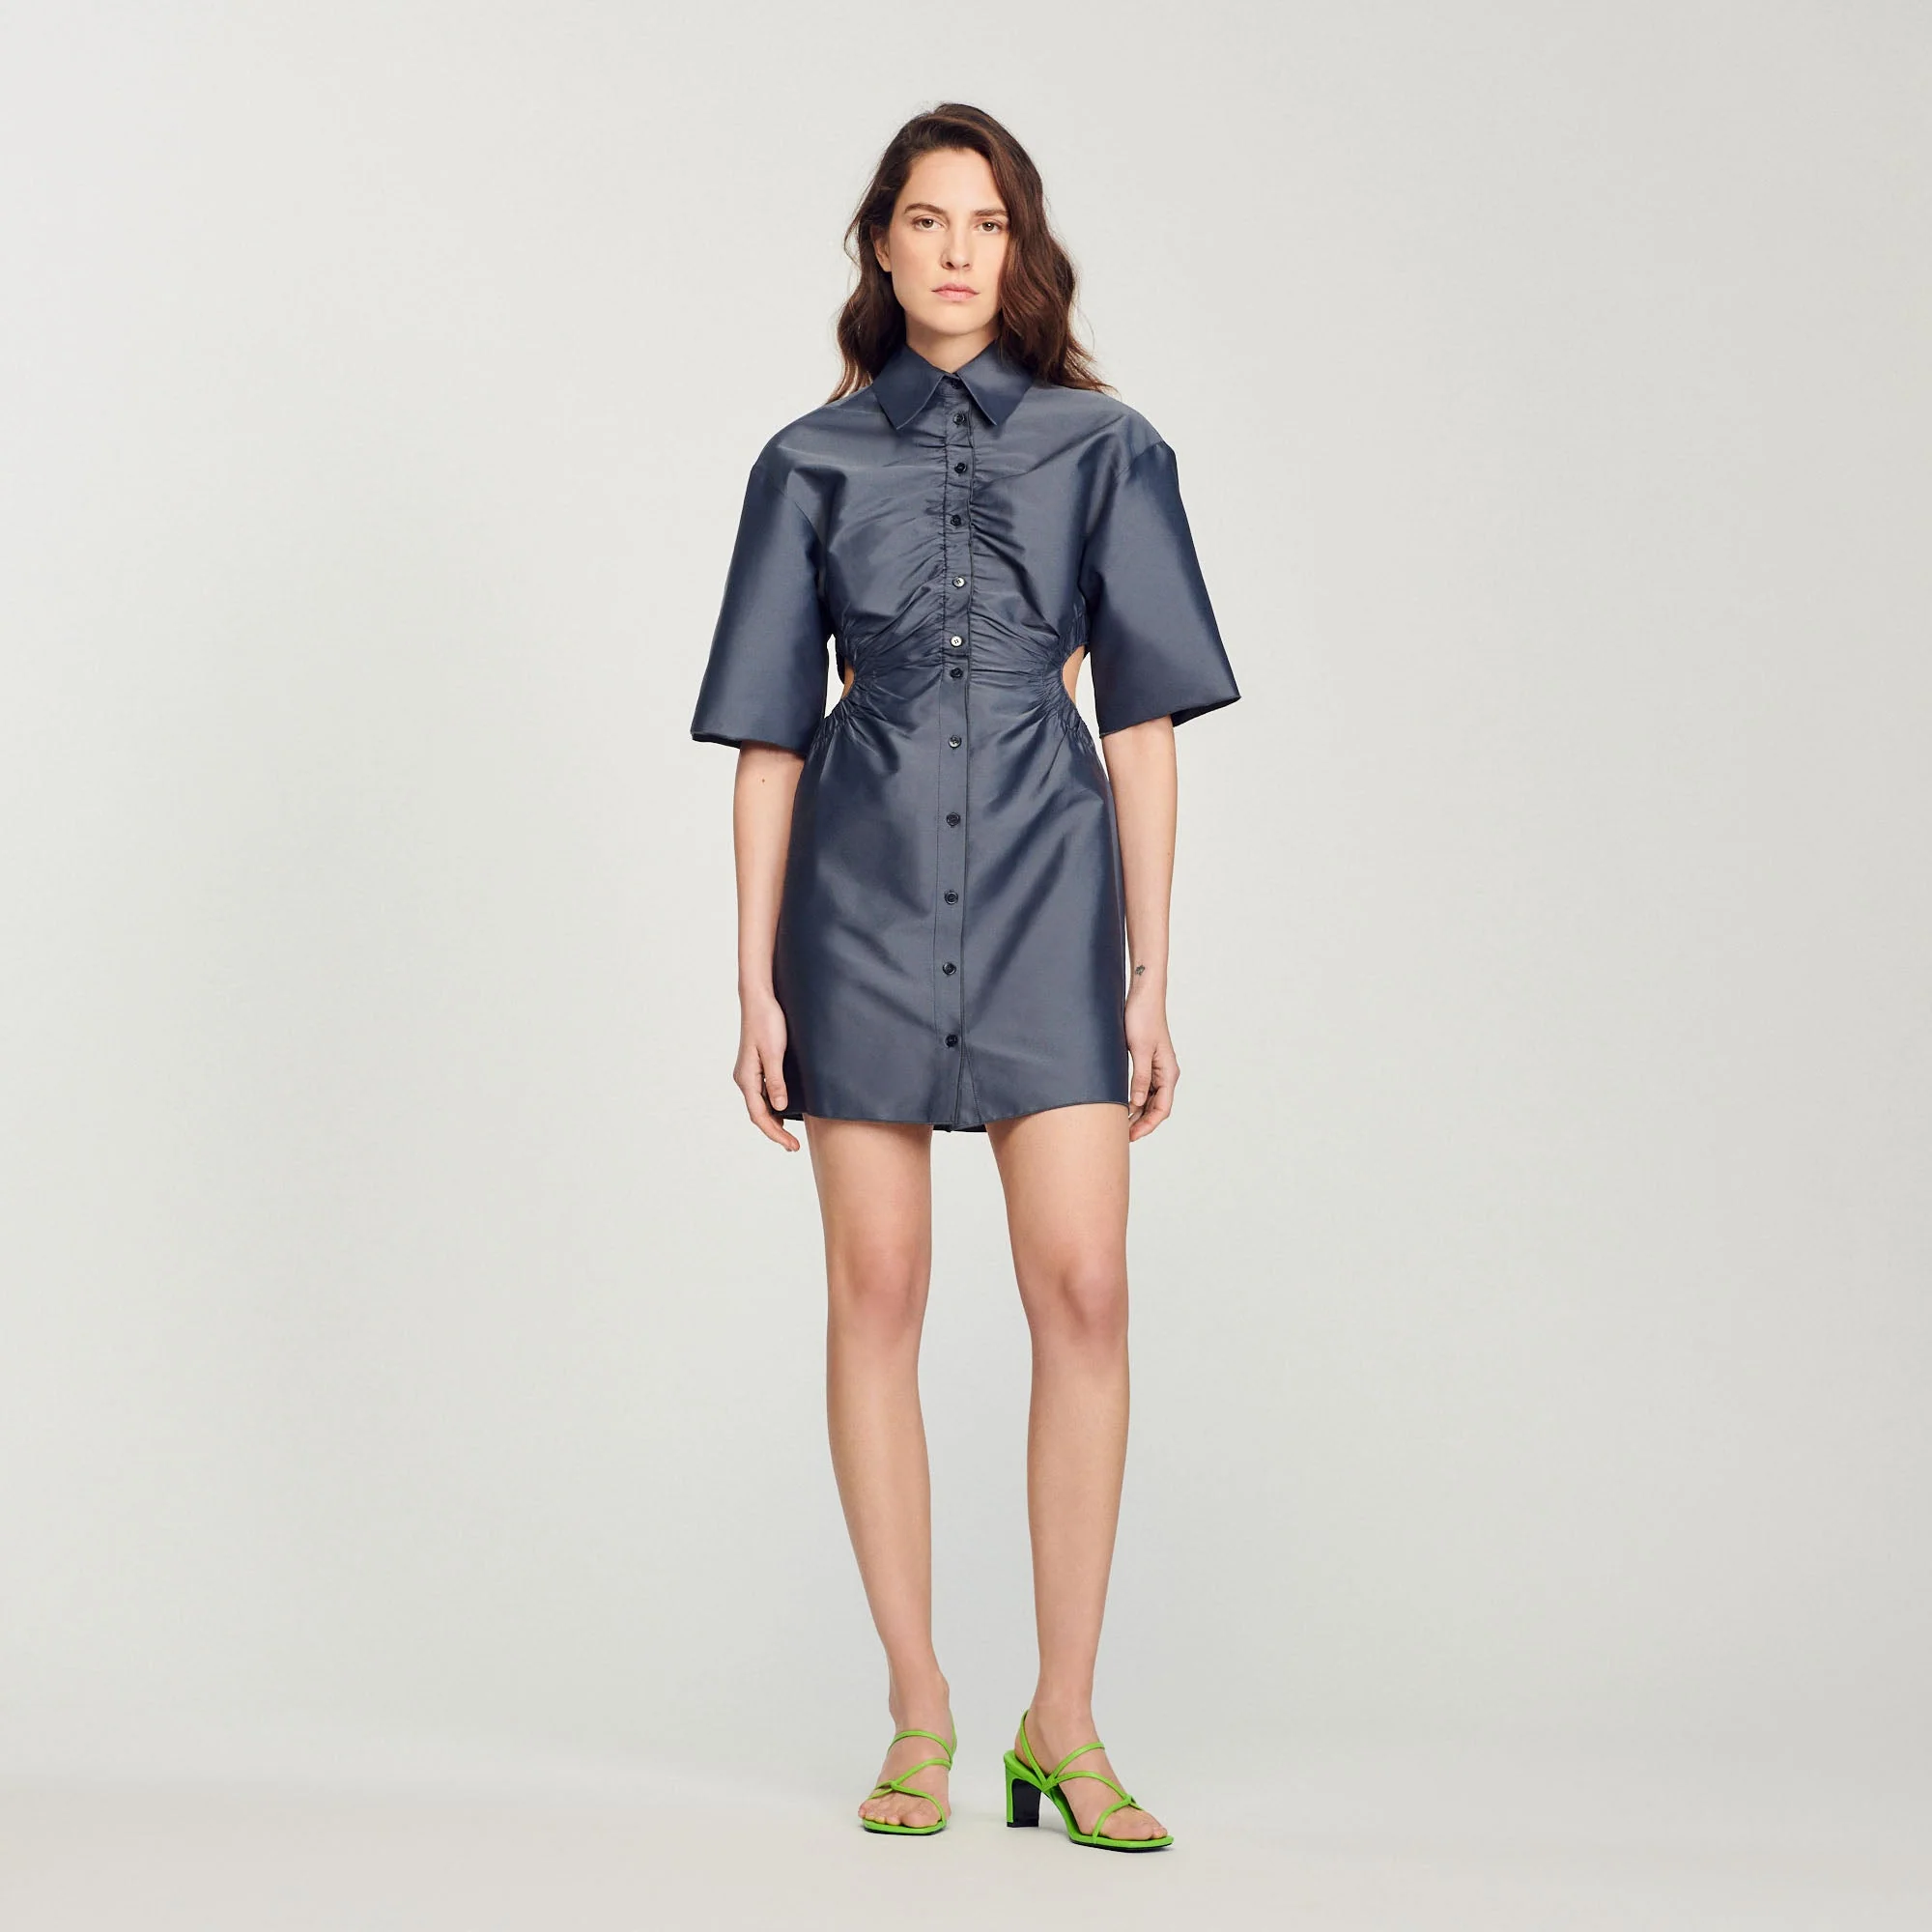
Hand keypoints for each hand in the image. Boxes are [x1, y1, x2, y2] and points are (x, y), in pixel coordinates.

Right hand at [735, 992, 800, 1150]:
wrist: (760, 999)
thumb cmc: (767, 1021)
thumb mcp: (774, 1052)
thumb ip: (776, 1081)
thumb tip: (779, 1108)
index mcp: (746, 1078)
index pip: (760, 1115)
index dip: (775, 1134)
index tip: (792, 1146)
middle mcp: (744, 1079)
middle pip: (758, 1114)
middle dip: (775, 1132)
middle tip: (794, 1146)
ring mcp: (749, 1073)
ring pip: (760, 1105)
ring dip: (773, 1122)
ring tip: (789, 1136)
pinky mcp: (756, 1066)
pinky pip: (762, 1094)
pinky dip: (772, 1107)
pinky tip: (783, 1111)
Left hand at [1124, 987, 1177, 1139]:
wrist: (1144, 995)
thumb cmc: (1143, 1017)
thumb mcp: (1139, 1050)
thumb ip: (1140, 1078)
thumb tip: (1137, 1103)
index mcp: (1169, 1072)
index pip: (1162, 1109)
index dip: (1147, 1125)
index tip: (1132, 1136)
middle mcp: (1166, 1073)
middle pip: (1157, 1108)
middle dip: (1142, 1123)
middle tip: (1123, 1136)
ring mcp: (1158, 1068)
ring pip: (1150, 1100)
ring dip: (1138, 1113)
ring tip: (1121, 1125)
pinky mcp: (1148, 1062)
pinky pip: (1145, 1088)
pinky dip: (1136, 1100)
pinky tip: (1123, 1106)